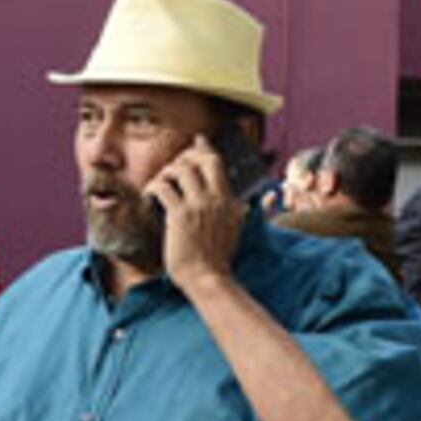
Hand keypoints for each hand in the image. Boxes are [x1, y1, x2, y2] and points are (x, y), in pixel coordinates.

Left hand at [147, 136, 246, 288]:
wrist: (208, 279)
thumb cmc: (218, 259)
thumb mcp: (236, 230)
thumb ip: (243, 211)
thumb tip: (271, 197)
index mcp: (229, 200)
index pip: (217, 164)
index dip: (205, 149)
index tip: (197, 140)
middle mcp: (216, 199)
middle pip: (200, 160)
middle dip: (184, 157)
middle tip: (173, 168)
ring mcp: (198, 206)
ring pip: (180, 170)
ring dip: (166, 173)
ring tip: (160, 184)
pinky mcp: (179, 216)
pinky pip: (163, 188)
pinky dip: (153, 187)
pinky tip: (149, 196)